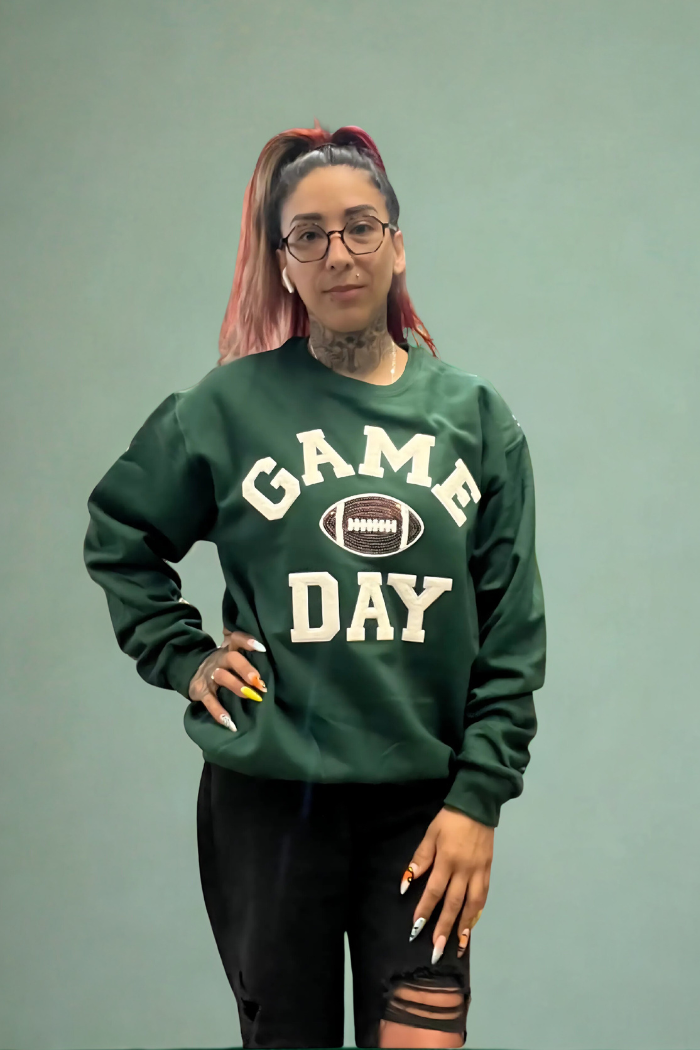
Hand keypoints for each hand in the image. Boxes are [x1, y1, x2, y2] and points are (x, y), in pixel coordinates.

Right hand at [188, 629, 266, 731]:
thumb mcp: (231, 653)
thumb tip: (272, 655)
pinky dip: (219, 712)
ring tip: (251, 696)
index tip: (262, 648)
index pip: (237, 638)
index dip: (247, 641)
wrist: (192, 670)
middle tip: (258, 680)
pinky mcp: (200, 691)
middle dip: (245, 668)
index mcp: (229, 649)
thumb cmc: (223, 663)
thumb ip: (247, 652)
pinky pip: (210, 701)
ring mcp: (209, 674)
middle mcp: (219, 659)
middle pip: (232, 658)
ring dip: (237, 686)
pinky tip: (230, 723)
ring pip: (222, 677)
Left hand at [402, 806, 493, 963]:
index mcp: (447, 861)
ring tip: (458, 946)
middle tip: (436, 951)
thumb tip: (407, 883)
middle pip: (454, 904)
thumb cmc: (449, 820)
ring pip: (472, 904)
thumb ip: (421, 859)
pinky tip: (472, 924)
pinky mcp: (488, 870)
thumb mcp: (430, 834)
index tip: (417, 929)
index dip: (425, 910)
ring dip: (464, 926)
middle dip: (444, 928)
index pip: (434, 891)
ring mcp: (479, 872)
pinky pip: (483, 896)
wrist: (478, 806)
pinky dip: (477, 912)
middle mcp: (465, 870)